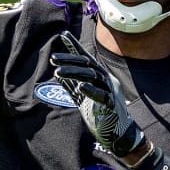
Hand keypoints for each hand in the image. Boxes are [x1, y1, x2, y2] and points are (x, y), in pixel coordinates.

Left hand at [49, 31, 145, 157]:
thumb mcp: (83, 97)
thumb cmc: (100, 113)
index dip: (75, 47)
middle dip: (69, 60)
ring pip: (92, 76)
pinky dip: (91, 90)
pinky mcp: (111, 105)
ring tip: (57, 72)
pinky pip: (102, 95)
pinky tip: (81, 86)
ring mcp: (110, 91)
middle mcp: (106, 80)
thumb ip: (72, 85)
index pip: (86, 58)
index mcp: (99, 76)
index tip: (63, 36)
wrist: (117, 134)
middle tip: (52, 58)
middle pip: (87, 65)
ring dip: (74, 73)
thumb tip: (59, 74)